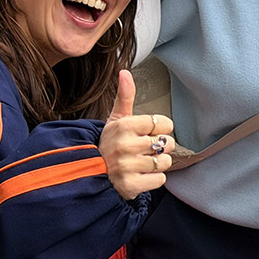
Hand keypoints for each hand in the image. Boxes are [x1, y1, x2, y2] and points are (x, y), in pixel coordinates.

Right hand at [99, 70, 175, 199]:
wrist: (90, 173)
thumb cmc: (109, 144)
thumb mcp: (115, 119)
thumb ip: (125, 96)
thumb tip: (124, 72)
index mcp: (123, 126)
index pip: (164, 124)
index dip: (160, 129)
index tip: (147, 133)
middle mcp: (124, 145)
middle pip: (167, 144)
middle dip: (159, 148)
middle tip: (142, 150)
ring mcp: (126, 167)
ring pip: (165, 162)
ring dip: (157, 165)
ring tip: (140, 163)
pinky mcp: (129, 186)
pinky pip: (160, 180)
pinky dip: (153, 180)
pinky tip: (139, 176)